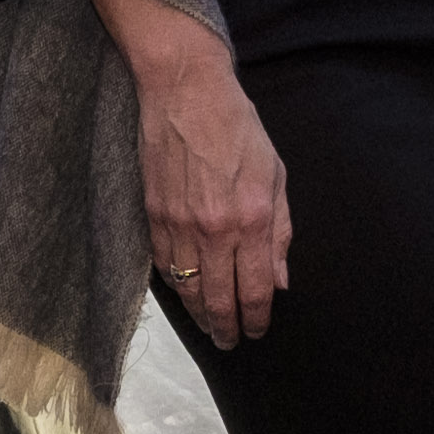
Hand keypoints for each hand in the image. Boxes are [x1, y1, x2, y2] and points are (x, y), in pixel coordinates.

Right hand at [124, 31, 290, 347]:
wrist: (186, 92)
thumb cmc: (238, 127)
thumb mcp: (275, 175)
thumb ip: (279, 231)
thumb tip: (279, 280)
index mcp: (252, 219)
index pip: (255, 290)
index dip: (256, 319)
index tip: (257, 331)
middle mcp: (215, 230)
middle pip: (218, 300)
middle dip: (227, 328)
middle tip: (231, 342)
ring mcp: (179, 225)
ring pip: (187, 289)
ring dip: (200, 315)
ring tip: (209, 326)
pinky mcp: (153, 215)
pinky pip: (163, 266)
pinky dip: (175, 286)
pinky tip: (185, 293)